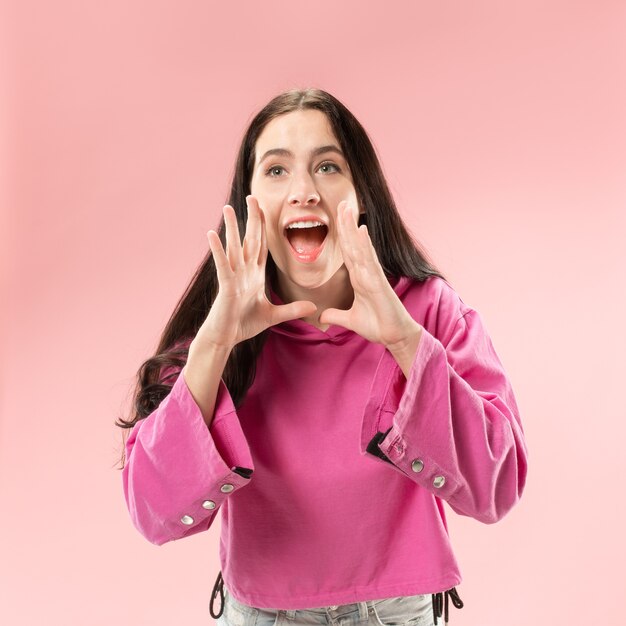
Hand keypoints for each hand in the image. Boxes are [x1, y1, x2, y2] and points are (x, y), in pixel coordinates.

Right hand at [195, 195, 317, 348]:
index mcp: (255, 274)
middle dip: (252, 219)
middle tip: (252, 197)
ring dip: (231, 227)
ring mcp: (234, 276)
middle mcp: (244, 271)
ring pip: (234, 247)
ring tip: (228, 207)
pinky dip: (217, 250)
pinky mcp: (226, 286)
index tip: (266, 210)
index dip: (265, 228)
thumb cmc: (244, 324)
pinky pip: (222, 265)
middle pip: (250, 239)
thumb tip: (313, 307)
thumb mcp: (274, 315)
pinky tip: (211, 234)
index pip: (262, 246)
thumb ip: (293, 309)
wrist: (227, 338)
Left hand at [319, 201, 422, 350]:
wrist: (394, 336)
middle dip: (346, 223)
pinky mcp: (378, 282)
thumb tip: (321, 316)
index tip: (336, 218)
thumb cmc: (377, 326)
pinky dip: (365, 244)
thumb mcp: (350, 321)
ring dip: (352, 227)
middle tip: (340, 202)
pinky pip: (370, 260)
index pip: (347, 252)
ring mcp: (372, 275)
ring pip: (360, 247)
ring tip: (347, 208)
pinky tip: (360, 229)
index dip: (341, 235)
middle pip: (353, 244)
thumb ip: (336, 316)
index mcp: (359, 278)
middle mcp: (366, 273)